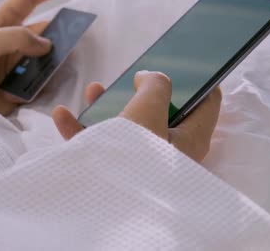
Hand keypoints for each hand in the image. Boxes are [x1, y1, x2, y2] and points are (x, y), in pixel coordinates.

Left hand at [0, 0, 79, 115]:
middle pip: (46, 31)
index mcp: (2, 24)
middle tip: (84, 34)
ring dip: (61, 59)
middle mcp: (13, 43)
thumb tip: (47, 45)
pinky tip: (63, 84)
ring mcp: (18, 67)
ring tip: (77, 62)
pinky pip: (44, 84)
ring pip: (48, 58)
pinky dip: (53, 84)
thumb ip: (17, 37)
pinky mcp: (20, 90)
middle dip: (65, 30)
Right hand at [52, 71, 221, 162]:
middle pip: (159, 113)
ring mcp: (140, 164)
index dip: (200, 80)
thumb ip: (155, 86)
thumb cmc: (138, 156)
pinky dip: (81, 130)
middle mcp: (168, 152)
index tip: (186, 65)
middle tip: (129, 78)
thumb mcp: (149, 108)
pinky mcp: (115, 173)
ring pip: (126, 127)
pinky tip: (62, 116)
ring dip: (106, 107)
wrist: (107, 204)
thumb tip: (151, 78)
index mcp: (190, 137)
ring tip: (93, 91)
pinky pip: (98, 146)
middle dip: (140, 91)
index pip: (208, 104)